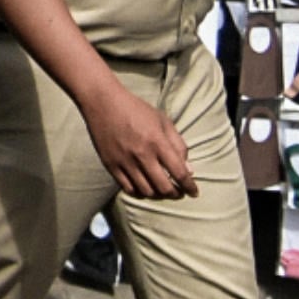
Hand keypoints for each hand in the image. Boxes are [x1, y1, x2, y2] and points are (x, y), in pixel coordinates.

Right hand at [82, 82, 196, 199]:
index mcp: (157, 141)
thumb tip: (189, 170)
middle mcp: (142, 154)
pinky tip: (144, 189)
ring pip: (146, 191)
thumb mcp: (163, 121)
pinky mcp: (111, 165)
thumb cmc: (136, 109)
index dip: (189, 186)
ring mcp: (125, 161)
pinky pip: (128, 188)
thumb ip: (178, 145)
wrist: (103, 103)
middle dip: (175, 194)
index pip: (179, 173)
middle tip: (179, 193)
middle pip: (163, 187)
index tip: (194, 193)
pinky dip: (139, 193)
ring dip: (158, 195)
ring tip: (162, 191)